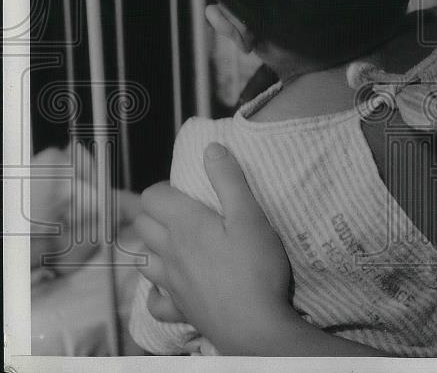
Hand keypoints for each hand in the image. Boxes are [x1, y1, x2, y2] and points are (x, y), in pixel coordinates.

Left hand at [134, 143, 293, 353]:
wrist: (254, 325)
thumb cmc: (256, 268)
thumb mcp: (251, 216)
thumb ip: (230, 180)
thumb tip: (211, 149)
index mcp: (186, 225)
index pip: (153, 197)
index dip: (163, 188)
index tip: (184, 189)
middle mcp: (170, 252)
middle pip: (142, 224)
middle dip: (152, 212)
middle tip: (177, 209)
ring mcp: (171, 283)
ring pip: (142, 259)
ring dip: (149, 246)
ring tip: (168, 242)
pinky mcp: (179, 309)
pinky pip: (154, 300)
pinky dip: (155, 290)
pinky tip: (167, 286)